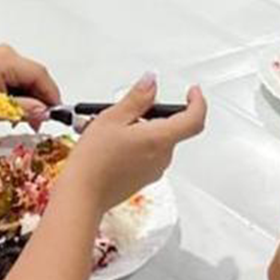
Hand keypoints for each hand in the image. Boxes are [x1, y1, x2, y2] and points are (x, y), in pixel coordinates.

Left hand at [0, 45, 60, 127]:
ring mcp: (3, 59)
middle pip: (36, 76)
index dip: (50, 94)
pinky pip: (19, 79)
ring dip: (31, 99)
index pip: (39, 75)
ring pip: (29, 79)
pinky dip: (22, 95)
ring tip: (27, 119)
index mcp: (7, 60)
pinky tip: (18, 110)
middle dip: (40, 99)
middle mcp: (7, 54)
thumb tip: (45, 111)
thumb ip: (24, 109)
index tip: (55, 112)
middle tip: (41, 120)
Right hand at [61, 75, 206, 212]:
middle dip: (156, 114)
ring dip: (143, 129)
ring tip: (113, 127)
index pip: (194, 119)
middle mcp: (162, 157)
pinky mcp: (144, 179)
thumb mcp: (112, 118)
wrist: (82, 196)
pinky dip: (138, 144)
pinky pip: (149, 155)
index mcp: (159, 139)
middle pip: (173, 129)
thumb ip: (137, 98)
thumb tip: (152, 82)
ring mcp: (154, 170)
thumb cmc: (94, 161)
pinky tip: (113, 143)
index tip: (192, 91)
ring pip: (159, 141)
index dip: (198, 102)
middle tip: (130, 108)